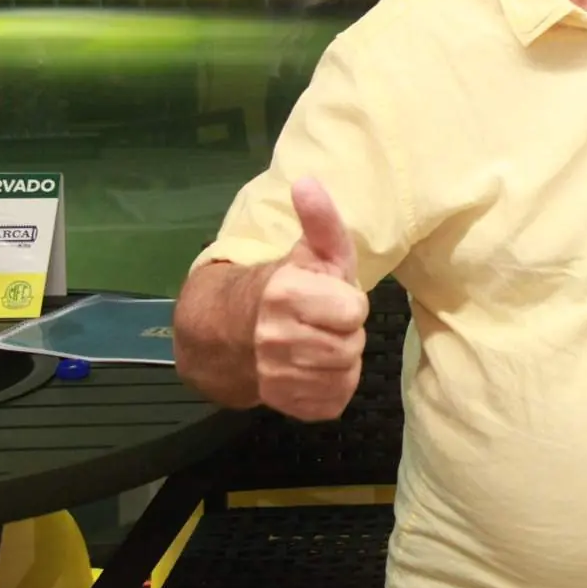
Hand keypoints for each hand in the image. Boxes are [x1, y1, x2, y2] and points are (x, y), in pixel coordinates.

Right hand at [252, 177, 369, 420]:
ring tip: (321, 341)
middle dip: (346, 332)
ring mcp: (278, 378)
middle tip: (326, 321)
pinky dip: (332, 386)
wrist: (232, 332)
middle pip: (352, 345)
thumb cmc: (288, 286)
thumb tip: (308, 181)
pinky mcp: (287, 406)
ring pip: (345, 374)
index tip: (330, 296)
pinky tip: (315, 368)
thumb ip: (320, 219)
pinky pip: (334, 400)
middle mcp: (276, 340)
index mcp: (285, 296)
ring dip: (342, 359)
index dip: (349, 302)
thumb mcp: (311, 250)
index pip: (354, 311)